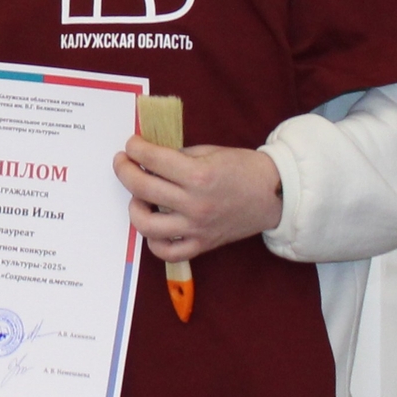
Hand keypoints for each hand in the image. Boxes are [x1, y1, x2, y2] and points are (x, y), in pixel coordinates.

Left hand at [113, 139, 282, 260]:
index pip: (152, 160)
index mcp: (199, 175)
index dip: (135, 148)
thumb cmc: (243, 169)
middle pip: (142, 188)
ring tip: (138, 197)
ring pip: (147, 225)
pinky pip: (167, 252)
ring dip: (134, 207)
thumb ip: (178, 156)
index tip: (131, 144)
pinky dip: (154, 241)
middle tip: (123, 162)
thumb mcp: (210, 152)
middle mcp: (195, 204)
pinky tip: (153, 225)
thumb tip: (148, 157)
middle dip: (124, 170)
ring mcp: (196, 228)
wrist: (274, 194)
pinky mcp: (201, 244)